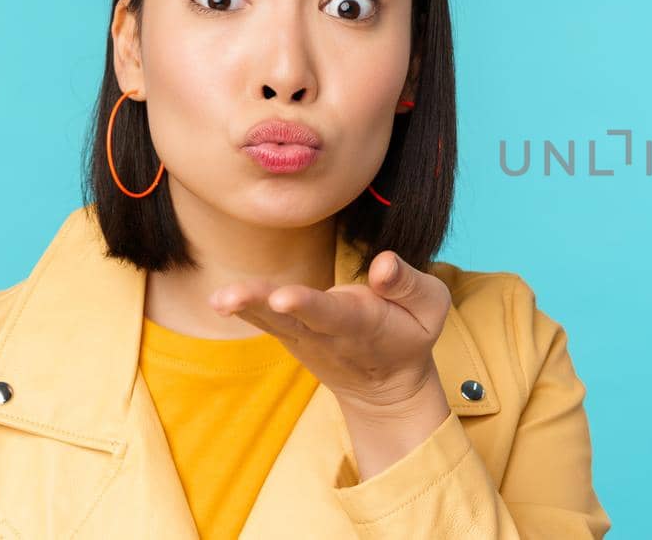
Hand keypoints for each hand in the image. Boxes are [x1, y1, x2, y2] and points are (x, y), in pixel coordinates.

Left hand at [208, 249, 452, 414]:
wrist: (385, 387)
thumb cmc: (410, 334)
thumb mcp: (431, 308)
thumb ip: (409, 284)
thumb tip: (383, 264)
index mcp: (363, 324)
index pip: (332, 313)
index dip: (307, 304)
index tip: (283, 298)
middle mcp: (326, 333)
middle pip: (289, 318)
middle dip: (260, 304)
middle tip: (228, 298)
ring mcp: (304, 337)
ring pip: (270, 320)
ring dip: (244, 306)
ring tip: (219, 298)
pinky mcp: (291, 334)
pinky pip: (265, 319)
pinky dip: (244, 307)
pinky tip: (222, 298)